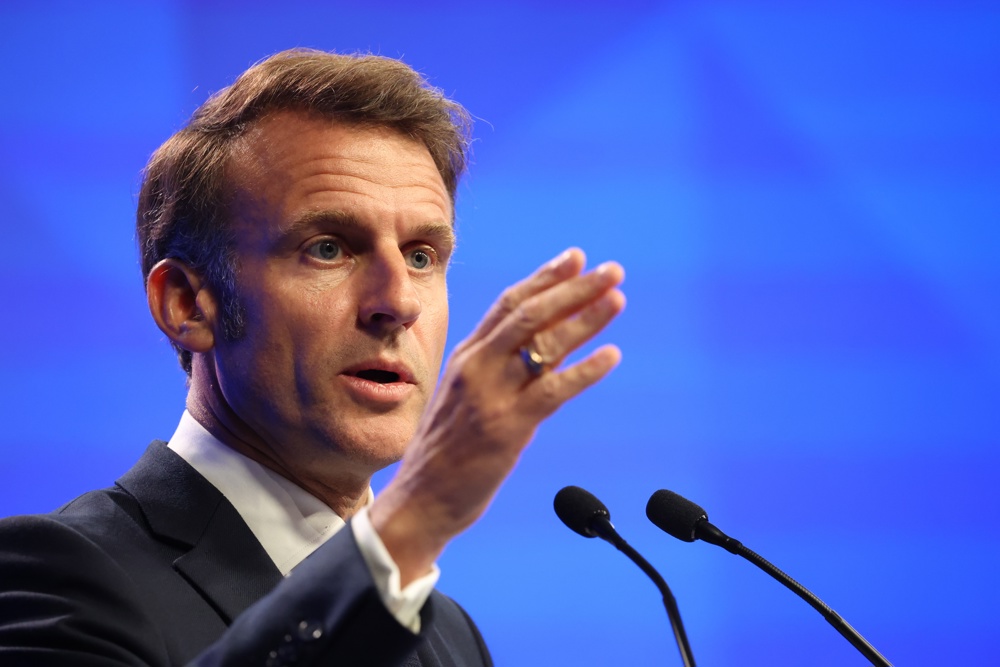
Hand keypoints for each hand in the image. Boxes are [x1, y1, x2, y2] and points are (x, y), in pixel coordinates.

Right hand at [369, 248, 624, 583]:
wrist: (420, 500)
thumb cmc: (445, 452)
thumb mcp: (461, 396)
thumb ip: (491, 368)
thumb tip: (533, 347)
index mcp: (466, 356)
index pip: (508, 303)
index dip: (545, 277)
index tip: (575, 257)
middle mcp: (476, 367)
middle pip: (530, 313)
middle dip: (574, 287)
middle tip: (611, 270)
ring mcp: (491, 395)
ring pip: (544, 343)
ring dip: (586, 318)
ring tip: (617, 299)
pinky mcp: (507, 427)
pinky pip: (553, 390)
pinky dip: (586, 370)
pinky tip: (612, 355)